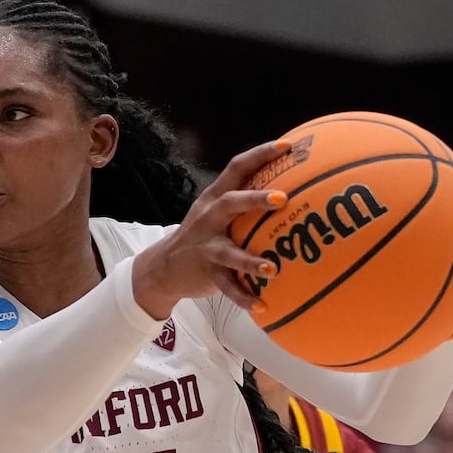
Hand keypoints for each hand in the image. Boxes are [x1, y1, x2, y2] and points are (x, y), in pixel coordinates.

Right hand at [129, 138, 298, 317]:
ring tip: (272, 268)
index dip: (262, 155)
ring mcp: (206, 247)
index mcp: (214, 199)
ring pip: (229, 253)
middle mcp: (209, 219)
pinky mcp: (206, 273)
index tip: (289, 147)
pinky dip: (244, 297)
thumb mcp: (214, 213)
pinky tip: (263, 305)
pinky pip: (227, 287)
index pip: (237, 168)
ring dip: (251, 260)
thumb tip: (291, 185)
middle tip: (283, 199)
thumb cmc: (201, 237)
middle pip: (231, 203)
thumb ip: (243, 200)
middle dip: (256, 200)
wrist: (162, 268)